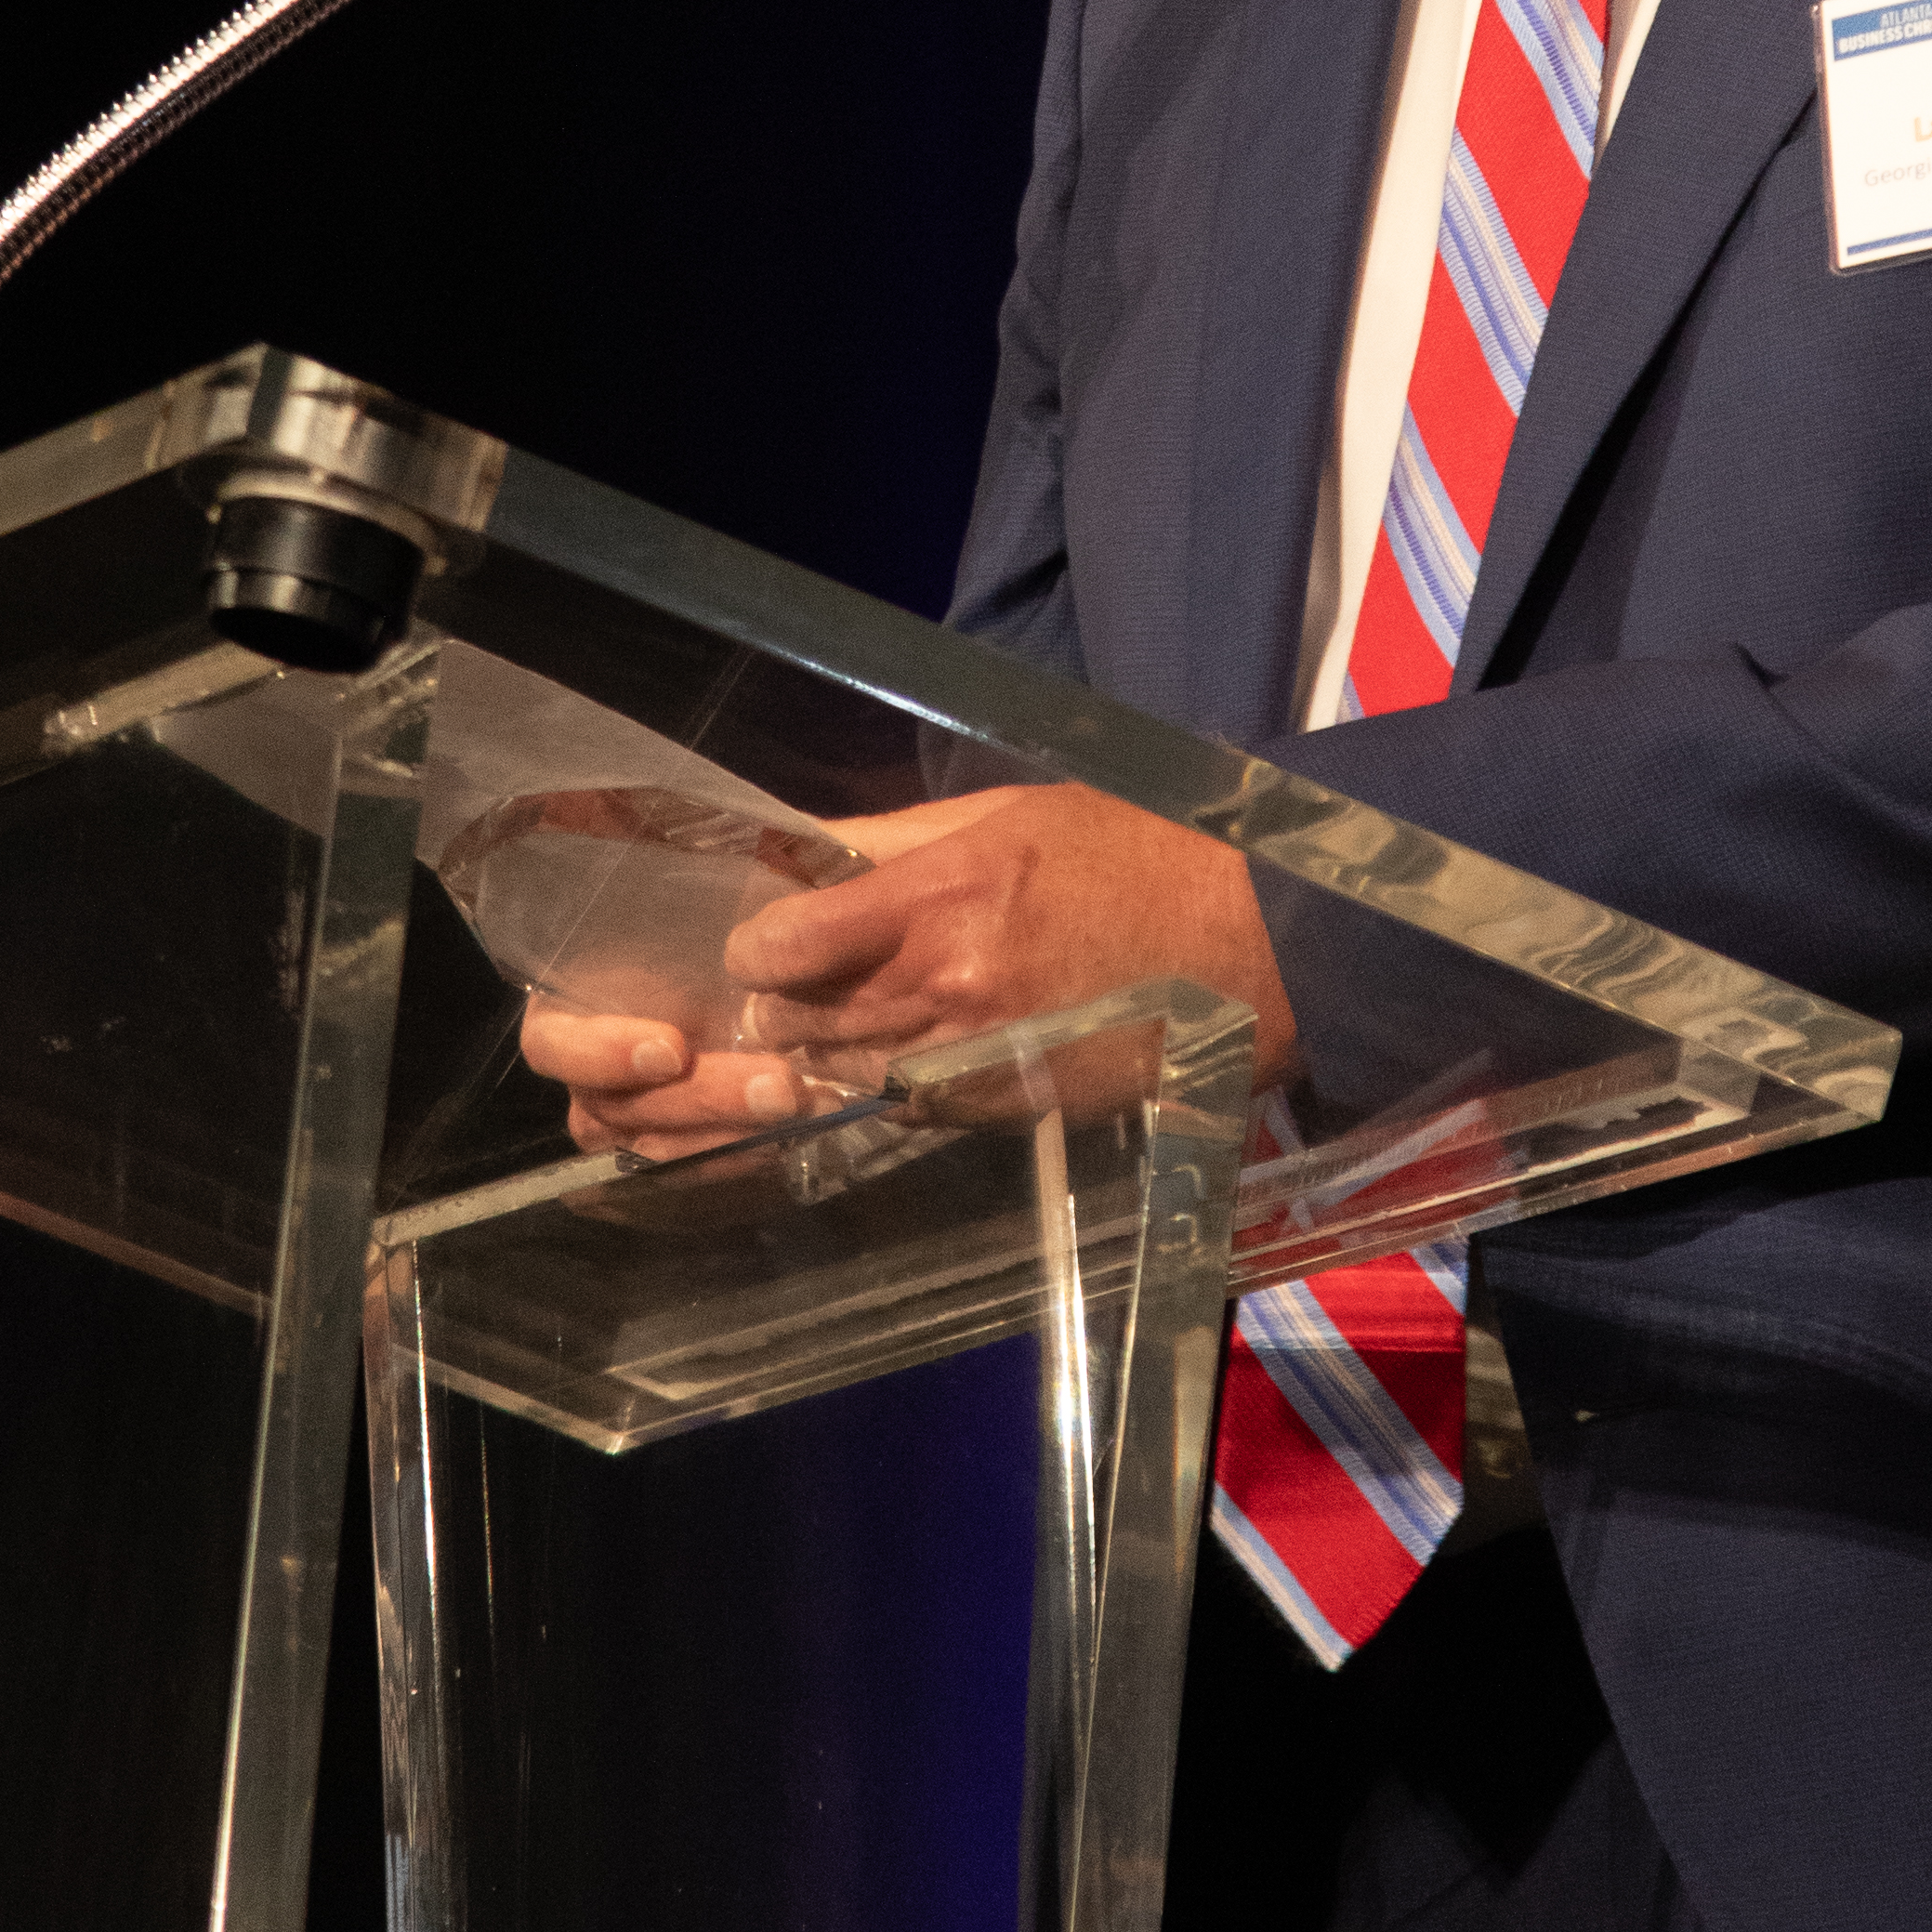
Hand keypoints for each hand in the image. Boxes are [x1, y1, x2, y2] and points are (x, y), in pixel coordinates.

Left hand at [527, 783, 1295, 1156]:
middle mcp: (947, 992)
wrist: (1253, 948)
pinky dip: (846, 1110)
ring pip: (830, 1088)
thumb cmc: (1132, 855)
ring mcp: (972, 1065)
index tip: (742, 953)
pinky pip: (891, 1118)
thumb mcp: (1008, 813)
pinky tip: (813, 1102)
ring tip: (702, 1085)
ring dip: (769, 1087)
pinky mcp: (996, 1111)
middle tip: (678, 1038)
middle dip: (735, 1034)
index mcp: (945, 900)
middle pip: (791, 1032)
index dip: (748, 957)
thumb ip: (894, 844)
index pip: (788, 947)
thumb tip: (796, 850)